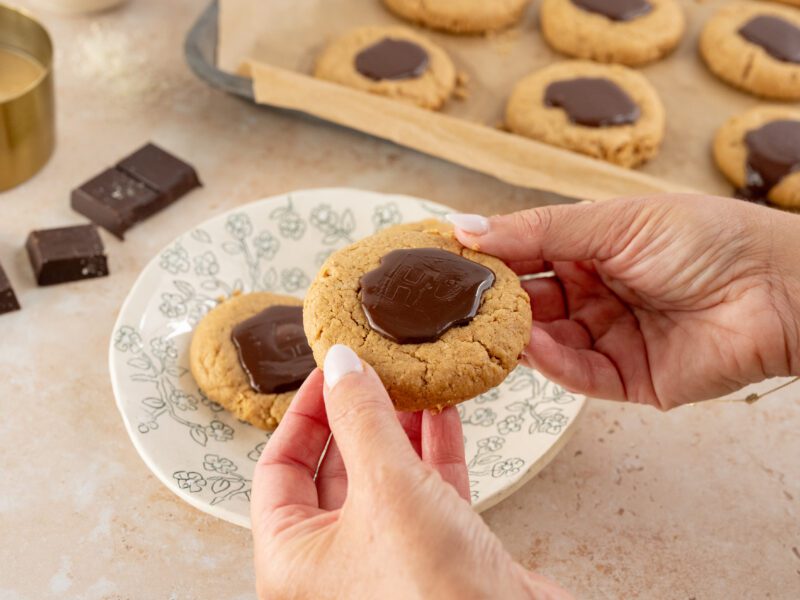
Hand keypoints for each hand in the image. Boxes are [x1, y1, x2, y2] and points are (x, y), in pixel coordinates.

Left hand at [251, 344, 570, 599]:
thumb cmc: (436, 596)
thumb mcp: (388, 488)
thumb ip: (362, 420)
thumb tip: (341, 365)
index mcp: (294, 559)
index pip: (278, 470)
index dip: (304, 414)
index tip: (329, 372)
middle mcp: (335, 564)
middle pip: (335, 469)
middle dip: (357, 416)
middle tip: (373, 371)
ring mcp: (388, 560)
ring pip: (385, 478)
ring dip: (400, 427)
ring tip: (411, 381)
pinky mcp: (438, 556)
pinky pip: (427, 491)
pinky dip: (434, 450)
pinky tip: (443, 412)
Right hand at [449, 195, 799, 409]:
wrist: (778, 288)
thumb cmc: (706, 239)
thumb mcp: (613, 221)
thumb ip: (537, 230)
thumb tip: (464, 227)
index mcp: (590, 248)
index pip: (523, 254)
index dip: (485, 257)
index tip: (441, 259)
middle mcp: (593, 294)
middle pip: (527, 302)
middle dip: (491, 303)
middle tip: (448, 303)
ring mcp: (608, 337)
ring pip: (544, 342)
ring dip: (515, 336)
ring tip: (482, 326)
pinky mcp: (626, 378)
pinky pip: (578, 375)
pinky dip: (552, 364)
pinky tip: (533, 347)